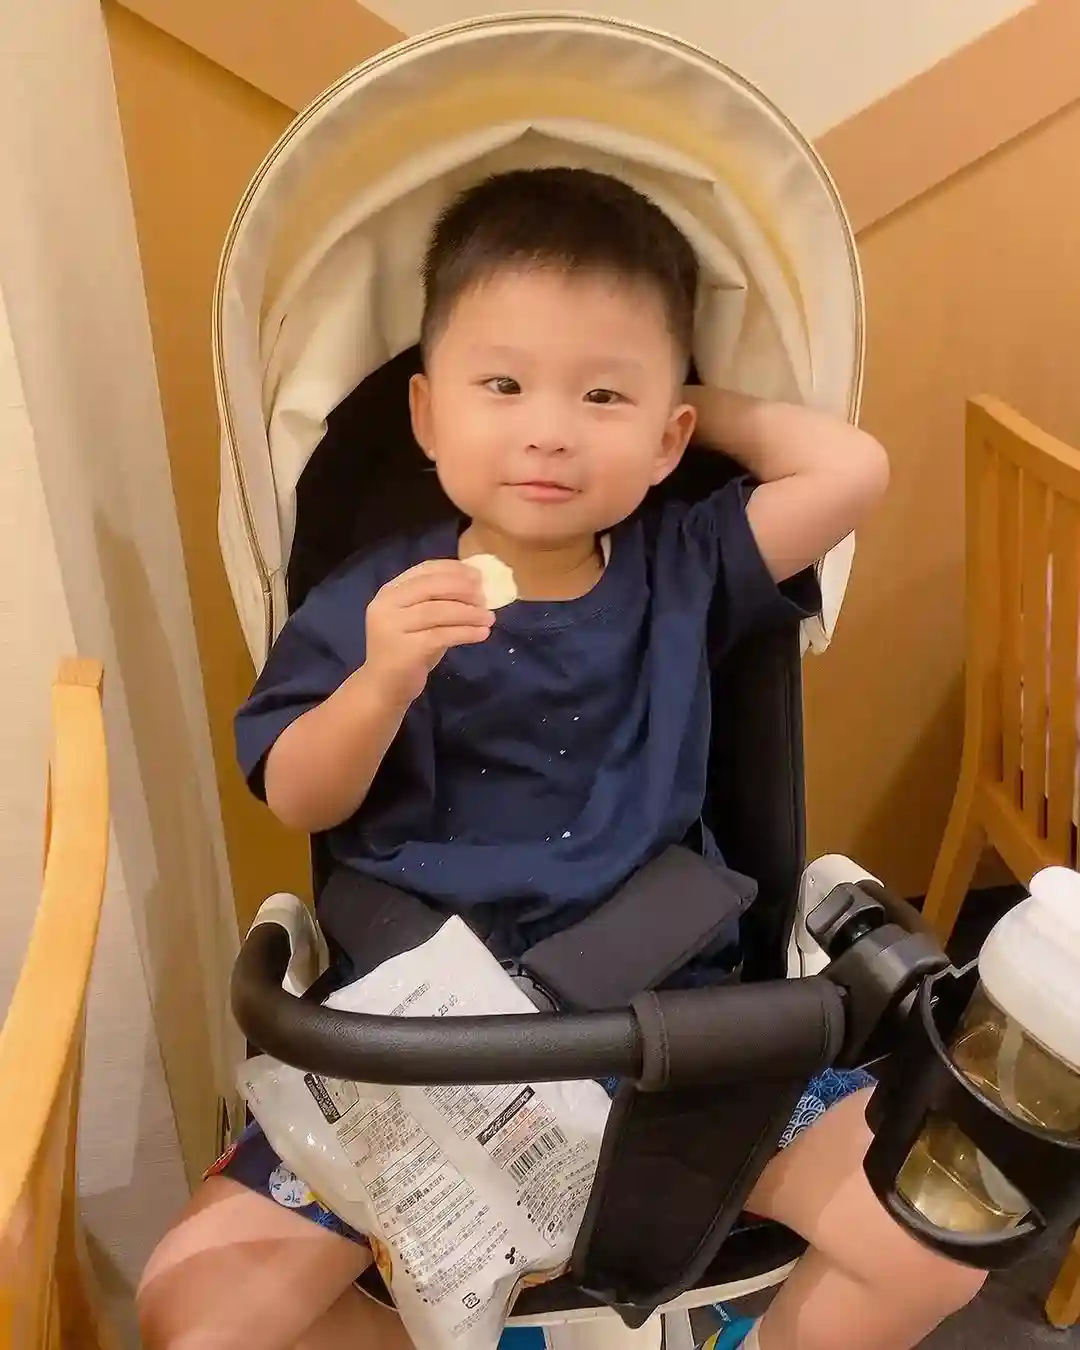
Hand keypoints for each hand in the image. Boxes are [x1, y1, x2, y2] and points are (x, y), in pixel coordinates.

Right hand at [364, 560, 494, 700]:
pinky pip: (442, 635)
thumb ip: (437, 600)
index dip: (454, 570)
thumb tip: (475, 585)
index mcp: (390, 592)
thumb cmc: (407, 651)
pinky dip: (466, 632)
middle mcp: (386, 605)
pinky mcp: (405, 650)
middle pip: (432, 587)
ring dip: (469, 613)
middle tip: (485, 598)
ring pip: (438, 611)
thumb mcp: (418, 620)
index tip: (478, 576)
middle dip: (463, 589)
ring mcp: (392, 627)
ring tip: (489, 618)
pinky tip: (482, 634)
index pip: (425, 570)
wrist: (384, 688)